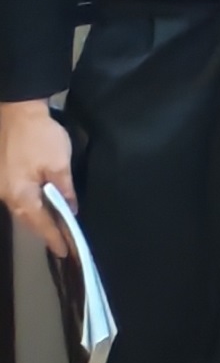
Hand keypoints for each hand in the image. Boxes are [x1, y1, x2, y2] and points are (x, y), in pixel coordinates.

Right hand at [1, 100, 74, 257]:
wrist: (16, 109)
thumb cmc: (39, 137)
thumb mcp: (60, 164)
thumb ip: (65, 191)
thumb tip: (69, 210)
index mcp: (19, 195)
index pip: (40, 224)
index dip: (54, 238)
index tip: (65, 253)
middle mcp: (5, 195)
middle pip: (27, 219)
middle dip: (45, 231)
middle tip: (62, 243)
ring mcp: (0, 185)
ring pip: (21, 208)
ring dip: (37, 218)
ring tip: (54, 228)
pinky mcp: (0, 174)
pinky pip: (17, 197)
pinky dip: (30, 205)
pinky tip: (40, 206)